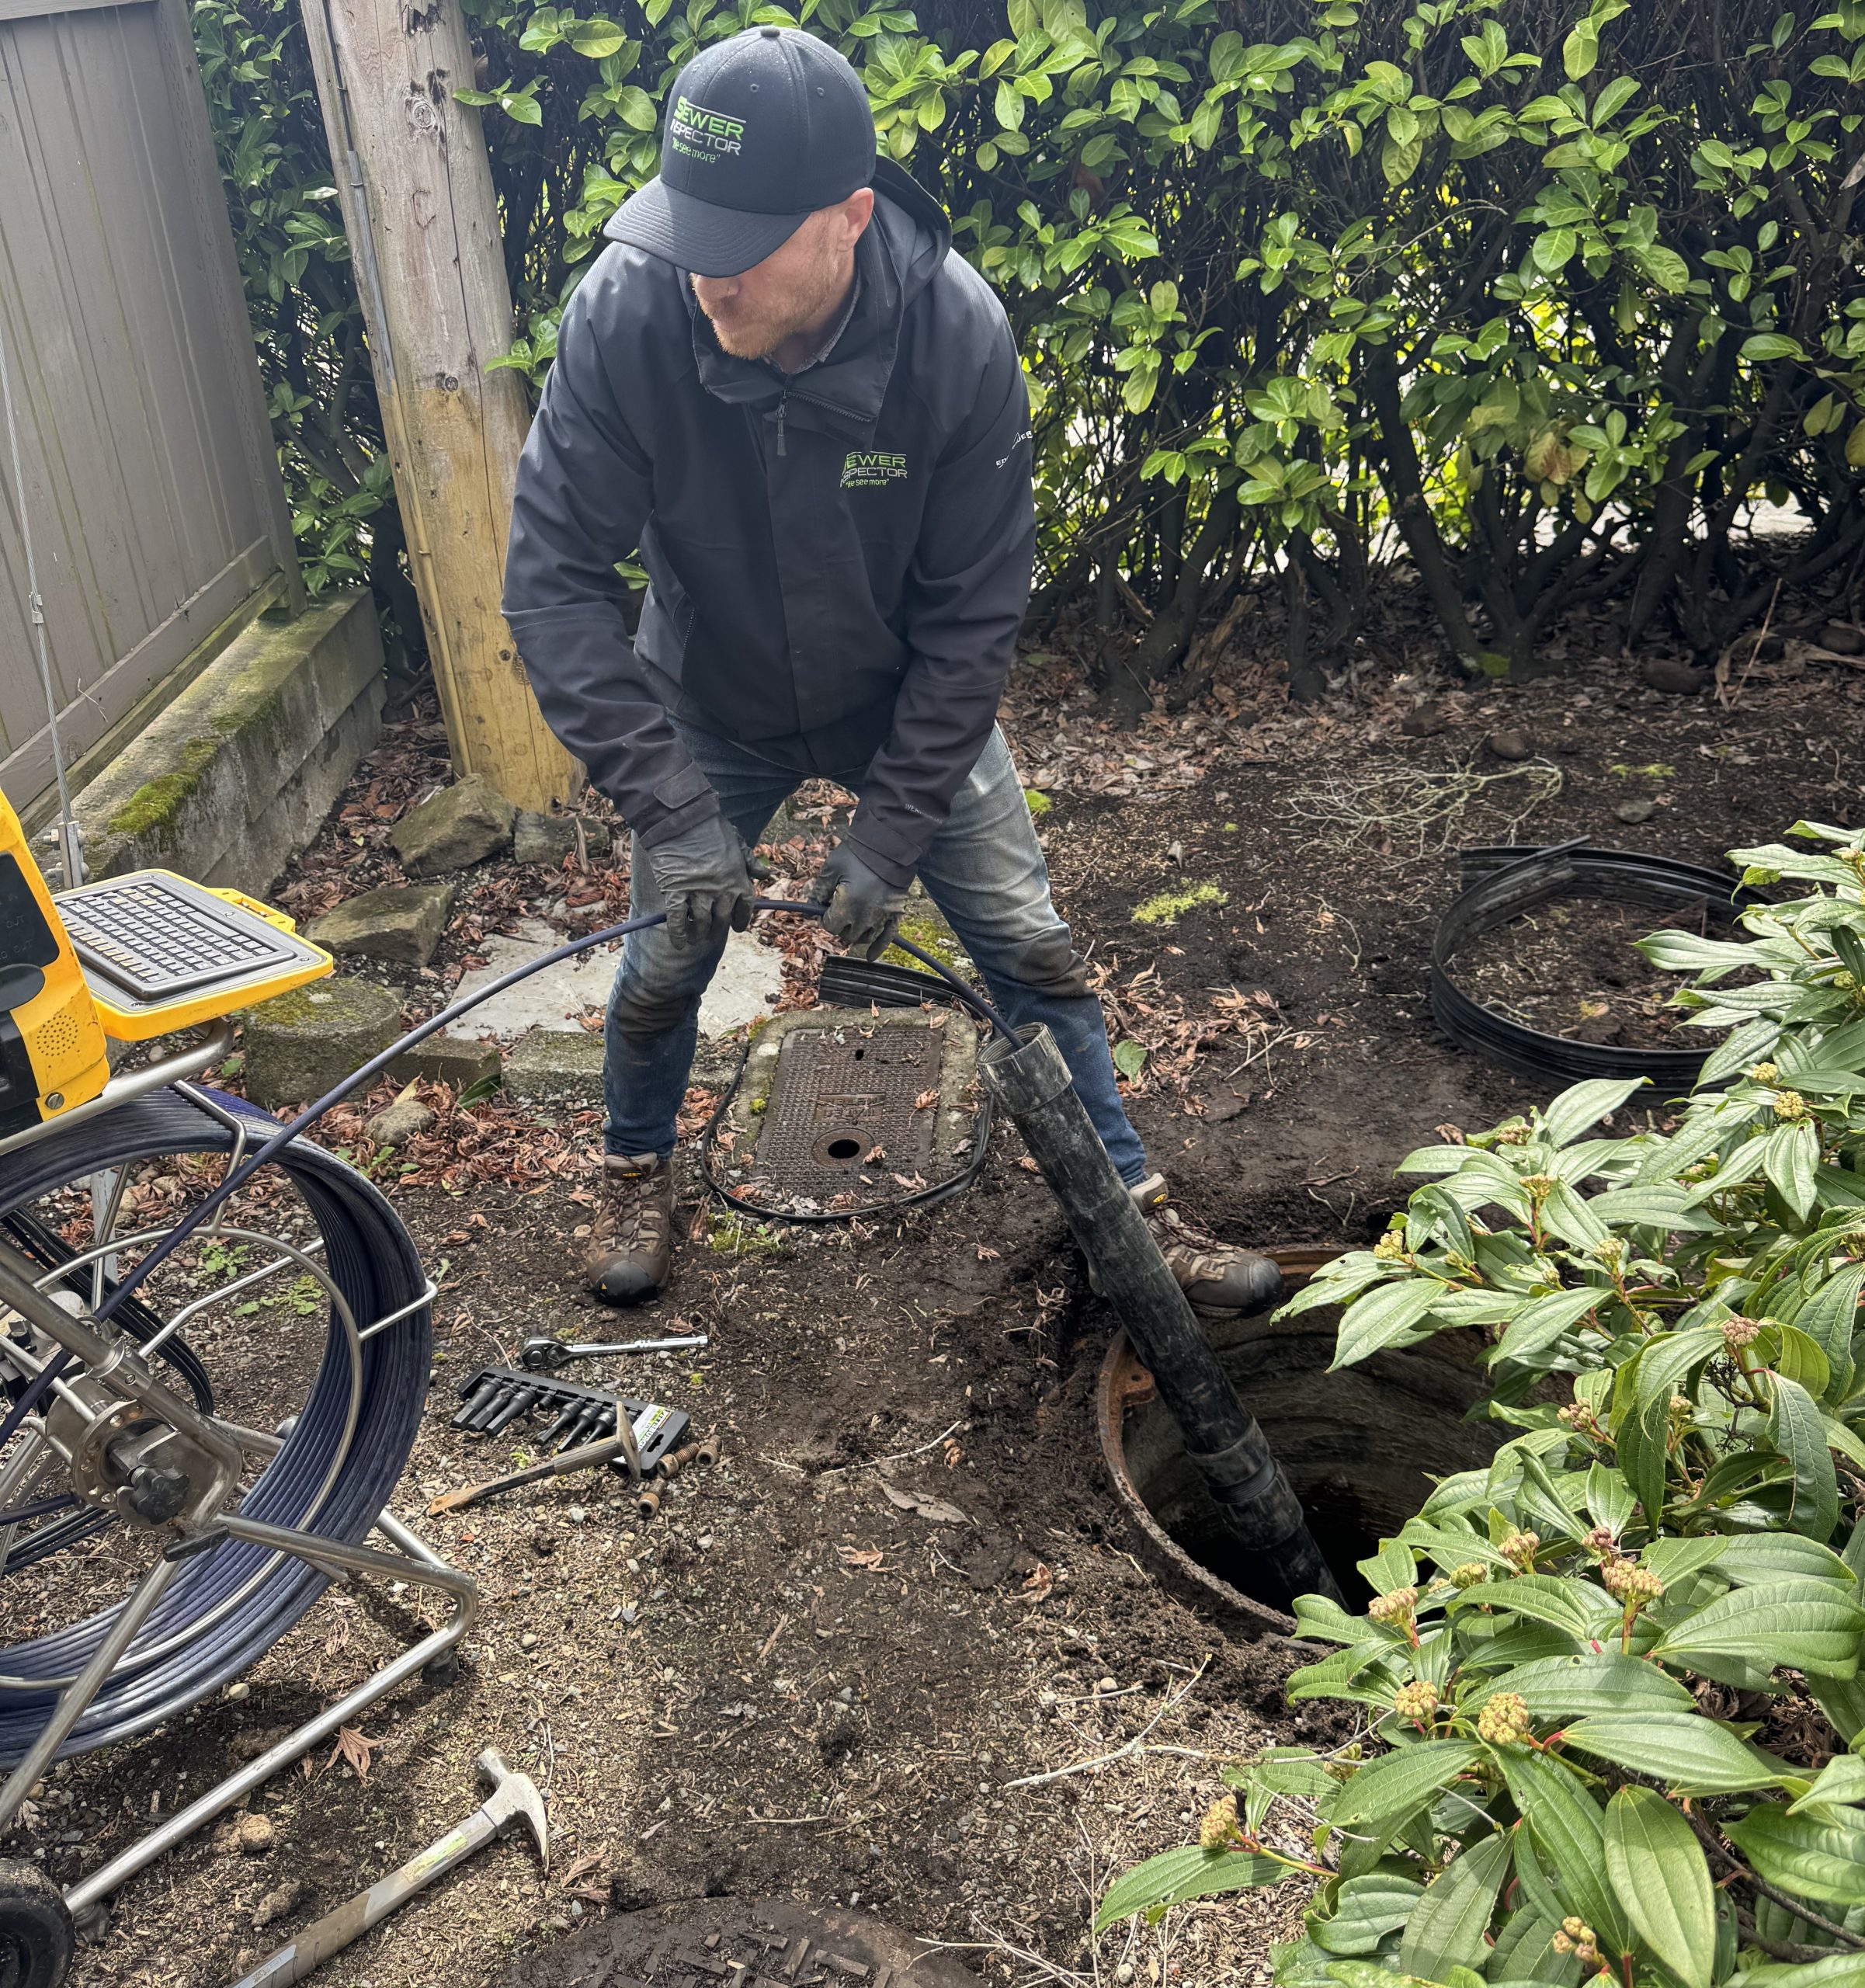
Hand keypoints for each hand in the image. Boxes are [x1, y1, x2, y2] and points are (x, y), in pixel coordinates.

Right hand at [644, 815, 762, 949]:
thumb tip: (765, 875)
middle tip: (711, 934)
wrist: (680, 818)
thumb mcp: (736, 841)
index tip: (737, 927)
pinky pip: (677, 920)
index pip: (746, 908)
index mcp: (739, 878)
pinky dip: (678, 934)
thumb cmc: (709, 826)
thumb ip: (750, 861)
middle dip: (717, 930)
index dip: (741, 920)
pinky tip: (679, 942)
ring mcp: (698, 893)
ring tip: (695, 938)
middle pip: (723, 920)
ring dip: (698, 934)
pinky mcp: (675, 892)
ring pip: (701, 924)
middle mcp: (721, 890)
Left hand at [810, 841, 908, 958]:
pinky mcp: (896, 914)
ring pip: (863, 938)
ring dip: (855, 933)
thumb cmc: (857, 854)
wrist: (889, 844)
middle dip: (839, 925)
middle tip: (838, 911)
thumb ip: (818, 890)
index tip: (824, 909)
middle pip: (845, 934)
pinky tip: (870, 957)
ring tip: (852, 922)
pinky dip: (878, 949)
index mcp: (846, 906)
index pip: (829, 926)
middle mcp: (864, 917)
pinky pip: (887, 938)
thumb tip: (810, 906)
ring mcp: (882, 917)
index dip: (823, 917)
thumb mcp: (831, 868)